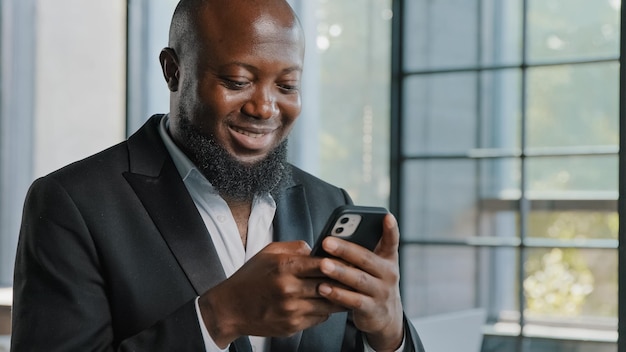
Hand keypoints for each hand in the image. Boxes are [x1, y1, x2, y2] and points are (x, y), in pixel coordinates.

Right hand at [197, 241, 344, 347]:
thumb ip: (293, 247)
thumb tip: (315, 248)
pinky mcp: (292, 326)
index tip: (349, 261)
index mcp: (284, 267)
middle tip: (355, 277)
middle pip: (329, 284)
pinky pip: (319, 318)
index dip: (339, 262)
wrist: (231, 308)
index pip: (322, 263)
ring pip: (328, 304)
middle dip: (344, 280)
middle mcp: (289, 289)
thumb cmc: (249, 278)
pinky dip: (325, 311)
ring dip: (339, 298)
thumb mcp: (267, 253)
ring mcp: (291, 309)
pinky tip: (325, 304)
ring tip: (348, 291)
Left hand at [317, 214, 404, 351]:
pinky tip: (323, 288)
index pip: (391, 241)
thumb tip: (332, 238)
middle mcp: (388, 274)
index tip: (387, 216)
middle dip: (345, 249)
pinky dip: (338, 294)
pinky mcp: (372, 310)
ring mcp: (381, 292)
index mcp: (388, 259)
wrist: (386, 316)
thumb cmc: (373, 282)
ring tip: (323, 264)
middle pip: (367, 259)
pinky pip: (354, 301)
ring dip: (339, 272)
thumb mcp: (374, 267)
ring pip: (359, 280)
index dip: (390, 229)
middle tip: (326, 242)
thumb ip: (361, 252)